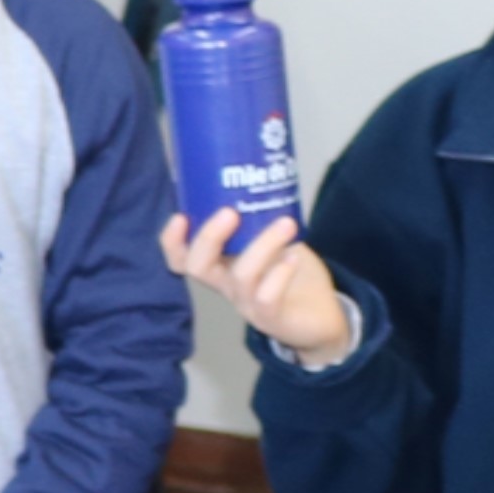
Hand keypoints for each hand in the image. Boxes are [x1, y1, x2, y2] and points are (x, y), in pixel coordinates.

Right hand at [165, 210, 352, 365]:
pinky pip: (266, 297)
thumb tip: (260, 175)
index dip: (172, 240)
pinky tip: (293, 256)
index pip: (180, 258)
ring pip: (241, 275)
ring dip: (263, 244)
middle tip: (230, 212)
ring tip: (286, 224)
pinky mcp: (271, 318)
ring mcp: (247, 304)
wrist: (321, 317)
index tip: (181, 214)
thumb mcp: (272, 241)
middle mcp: (226, 285)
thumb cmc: (292, 274)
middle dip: (208, 237)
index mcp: (219, 266)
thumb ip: (262, 219)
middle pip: (196, 267)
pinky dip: (279, 274)